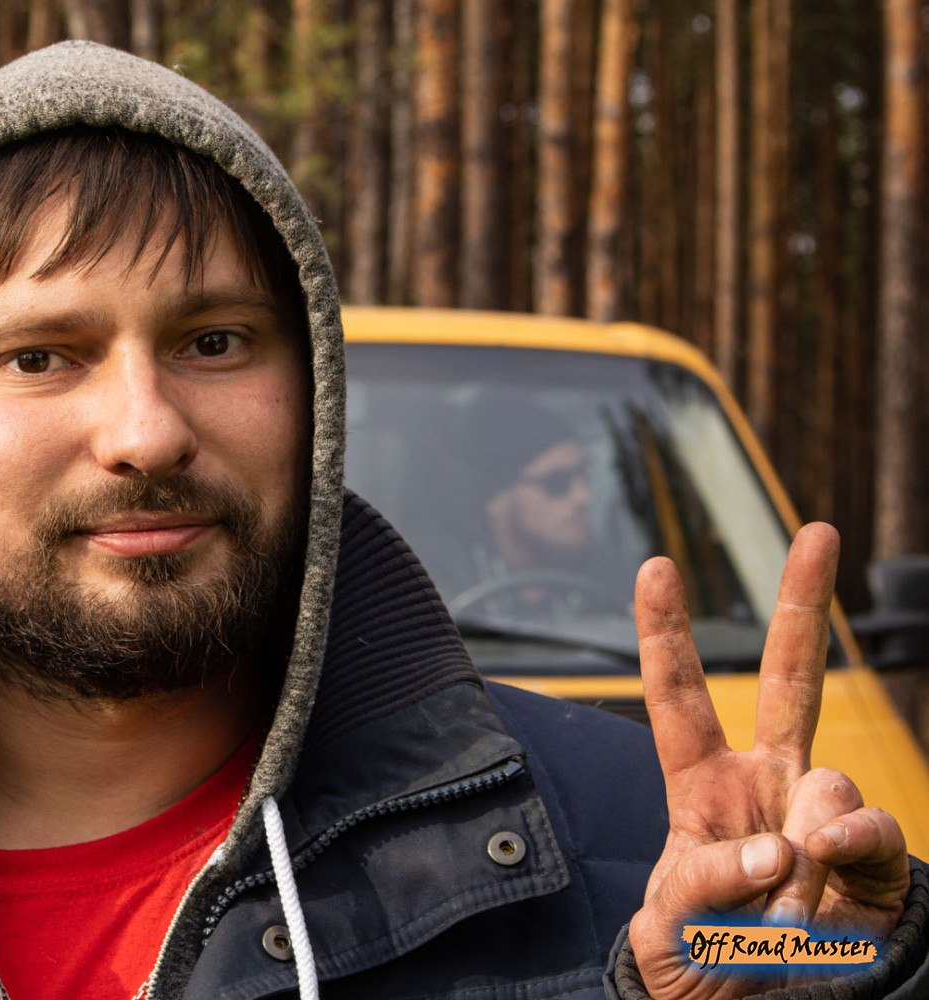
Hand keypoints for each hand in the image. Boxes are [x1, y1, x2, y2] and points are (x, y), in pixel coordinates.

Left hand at [628, 523, 911, 999]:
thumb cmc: (699, 965)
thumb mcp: (668, 932)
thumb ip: (703, 888)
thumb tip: (778, 847)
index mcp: (701, 788)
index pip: (679, 699)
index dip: (667, 633)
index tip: (656, 565)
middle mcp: (769, 784)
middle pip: (792, 679)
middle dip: (804, 603)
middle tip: (818, 530)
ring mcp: (826, 815)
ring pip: (828, 780)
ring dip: (799, 841)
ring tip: (777, 907)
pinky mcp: (873, 859)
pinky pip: (869, 833)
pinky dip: (851, 849)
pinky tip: (829, 871)